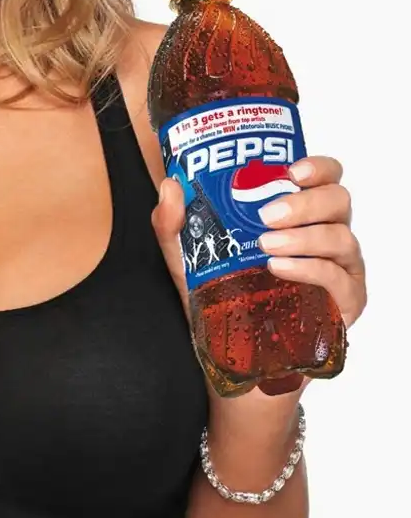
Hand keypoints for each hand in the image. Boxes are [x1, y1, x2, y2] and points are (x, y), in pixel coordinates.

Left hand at [152, 156, 366, 409]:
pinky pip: (339, 279)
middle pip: (337, 200)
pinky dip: (310, 270)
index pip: (325, 176)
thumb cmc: (218, 292)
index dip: (316, 167)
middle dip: (305, 202)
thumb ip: (174, 221)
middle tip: (267, 214)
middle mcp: (325, 233)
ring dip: (304, 236)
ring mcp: (340, 268)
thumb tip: (171, 185)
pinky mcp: (346, 302)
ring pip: (341, 237)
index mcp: (298, 212)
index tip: (291, 171)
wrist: (233, 351)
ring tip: (266, 246)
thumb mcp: (186, 255)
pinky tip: (280, 269)